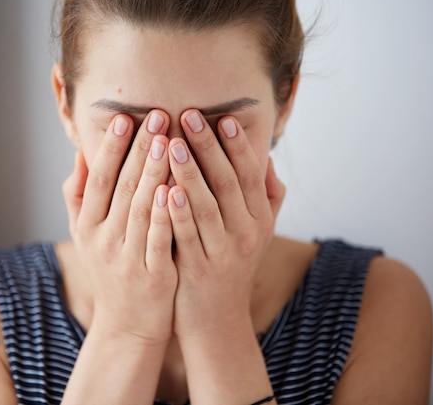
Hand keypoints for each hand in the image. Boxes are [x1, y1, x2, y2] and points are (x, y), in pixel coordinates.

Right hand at [62, 111, 177, 344]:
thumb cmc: (110, 273)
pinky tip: (173, 190)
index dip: (112, 148)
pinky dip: (163, 215)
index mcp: (87, 226)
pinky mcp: (151, 275)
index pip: (98, 179)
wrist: (127, 326)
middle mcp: (102, 239)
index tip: (126, 118)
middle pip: (120, 187)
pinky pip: (157, 241)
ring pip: (139, 209)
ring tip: (168, 141)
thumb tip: (80, 154)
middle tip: (157, 115)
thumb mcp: (84, 236)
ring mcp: (125, 258)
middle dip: (139, 149)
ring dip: (153, 173)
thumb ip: (80, 196)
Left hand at [166, 111, 284, 337]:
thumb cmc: (233, 264)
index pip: (250, 174)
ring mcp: (222, 252)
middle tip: (188, 114)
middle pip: (227, 183)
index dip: (237, 145)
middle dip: (208, 147)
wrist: (217, 318)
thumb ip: (266, 196)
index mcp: (259, 218)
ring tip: (172, 143)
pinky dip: (178, 214)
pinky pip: (187, 237)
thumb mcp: (258, 232)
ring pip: (207, 207)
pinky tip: (166, 190)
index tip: (222, 116)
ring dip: (189, 173)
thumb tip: (267, 158)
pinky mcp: (197, 269)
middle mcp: (246, 233)